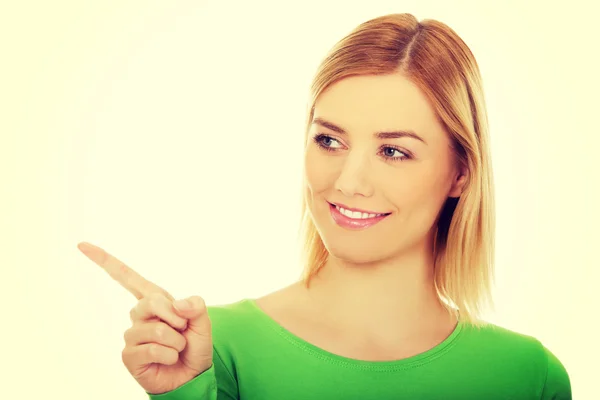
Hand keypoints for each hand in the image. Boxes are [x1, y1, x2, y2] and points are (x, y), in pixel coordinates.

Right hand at [77, 242, 212, 394]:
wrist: (192, 375)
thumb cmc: (194, 345)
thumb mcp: (203, 322)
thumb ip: (196, 306)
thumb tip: (178, 304)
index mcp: (154, 300)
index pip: (126, 276)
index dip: (104, 260)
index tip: (81, 245)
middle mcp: (138, 315)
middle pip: (150, 302)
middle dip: (175, 316)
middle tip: (183, 329)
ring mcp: (132, 335)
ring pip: (155, 329)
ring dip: (175, 340)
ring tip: (176, 348)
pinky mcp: (129, 356)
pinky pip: (151, 350)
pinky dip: (168, 354)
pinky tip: (168, 359)